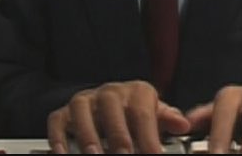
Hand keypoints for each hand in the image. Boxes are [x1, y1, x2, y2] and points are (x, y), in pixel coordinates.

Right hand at [47, 80, 190, 153]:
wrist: (108, 104)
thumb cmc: (135, 113)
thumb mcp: (154, 114)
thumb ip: (167, 119)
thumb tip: (183, 124)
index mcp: (136, 92)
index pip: (142, 114)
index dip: (148, 138)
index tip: (154, 155)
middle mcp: (109, 92)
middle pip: (112, 109)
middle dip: (118, 137)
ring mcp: (85, 100)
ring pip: (82, 111)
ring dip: (88, 137)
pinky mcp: (65, 111)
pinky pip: (58, 120)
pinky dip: (59, 137)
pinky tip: (63, 153)